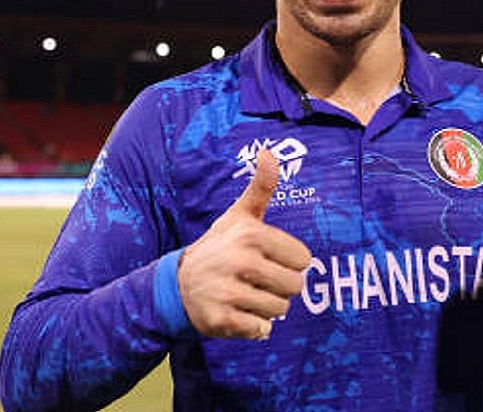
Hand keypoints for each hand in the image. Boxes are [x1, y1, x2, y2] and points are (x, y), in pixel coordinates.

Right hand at [177, 149, 312, 339]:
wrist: (178, 284)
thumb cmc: (220, 247)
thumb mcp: (239, 216)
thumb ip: (261, 186)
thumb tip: (269, 150)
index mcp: (251, 235)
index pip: (303, 260)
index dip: (288, 262)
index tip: (267, 259)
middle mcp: (239, 262)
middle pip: (295, 287)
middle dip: (280, 287)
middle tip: (256, 279)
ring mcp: (228, 292)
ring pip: (280, 311)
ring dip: (267, 308)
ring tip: (245, 294)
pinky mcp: (220, 320)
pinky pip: (261, 331)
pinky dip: (254, 327)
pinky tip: (236, 312)